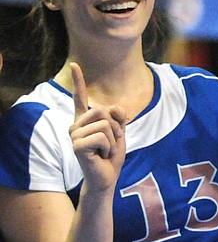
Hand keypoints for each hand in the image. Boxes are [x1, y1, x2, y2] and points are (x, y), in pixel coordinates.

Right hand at [68, 63, 126, 191]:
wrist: (106, 176)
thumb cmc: (111, 155)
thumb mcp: (119, 132)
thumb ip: (118, 118)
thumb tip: (115, 109)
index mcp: (84, 120)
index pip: (79, 98)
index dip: (78, 81)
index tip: (74, 64)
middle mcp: (76, 125)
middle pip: (103, 111)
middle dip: (116, 127)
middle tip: (111, 142)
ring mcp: (74, 135)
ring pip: (105, 125)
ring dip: (113, 140)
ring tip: (105, 150)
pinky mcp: (77, 145)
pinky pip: (103, 137)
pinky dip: (109, 147)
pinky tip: (101, 156)